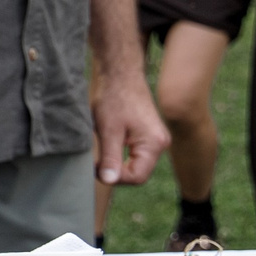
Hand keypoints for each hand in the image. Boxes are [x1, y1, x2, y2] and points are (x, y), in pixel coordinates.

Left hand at [93, 68, 167, 186]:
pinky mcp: (147, 136)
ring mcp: (155, 140)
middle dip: (115, 171)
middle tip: (95, 160)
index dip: (115, 177)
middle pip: (137, 173)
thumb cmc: (113, 98)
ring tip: (101, 149)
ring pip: (135, 164)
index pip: (137, 177)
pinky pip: (134, 155)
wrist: (119, 75)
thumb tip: (109, 180)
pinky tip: (107, 145)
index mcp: (154, 144)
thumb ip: (110, 157)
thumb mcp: (108, 130)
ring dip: (116, 163)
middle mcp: (160, 144)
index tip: (96, 167)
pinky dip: (119, 155)